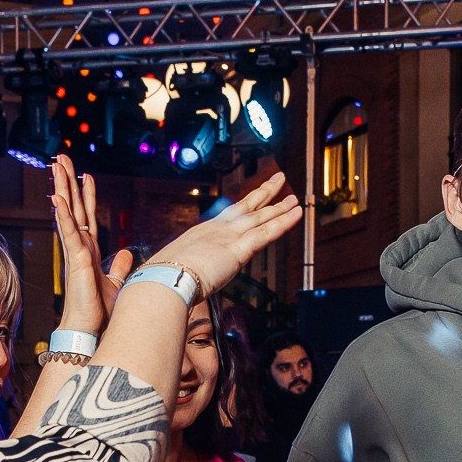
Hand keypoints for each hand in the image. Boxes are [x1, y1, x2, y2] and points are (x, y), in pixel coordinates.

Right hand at [50, 155, 133, 331]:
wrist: (88, 328)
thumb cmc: (98, 310)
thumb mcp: (115, 283)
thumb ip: (119, 267)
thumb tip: (126, 254)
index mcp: (89, 250)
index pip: (87, 215)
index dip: (86, 194)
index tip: (85, 175)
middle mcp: (80, 247)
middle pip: (73, 206)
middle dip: (68, 181)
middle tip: (61, 159)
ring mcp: (76, 251)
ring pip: (68, 212)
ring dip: (63, 188)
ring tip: (56, 166)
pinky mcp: (76, 259)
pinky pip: (68, 231)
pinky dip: (63, 214)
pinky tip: (57, 197)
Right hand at [144, 173, 302, 296]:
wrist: (165, 279)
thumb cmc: (165, 277)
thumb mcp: (176, 267)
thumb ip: (185, 267)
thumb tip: (180, 277)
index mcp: (203, 232)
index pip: (229, 216)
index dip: (244, 207)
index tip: (252, 199)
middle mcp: (218, 229)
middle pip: (247, 207)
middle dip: (264, 194)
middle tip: (277, 182)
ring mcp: (229, 236)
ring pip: (261, 217)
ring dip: (279, 207)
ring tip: (293, 198)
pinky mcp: (239, 249)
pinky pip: (267, 232)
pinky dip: (284, 222)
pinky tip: (296, 214)